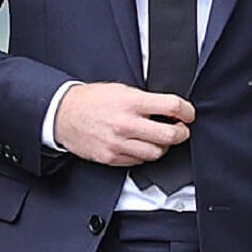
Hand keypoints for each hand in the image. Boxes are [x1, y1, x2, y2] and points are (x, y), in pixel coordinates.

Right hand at [54, 82, 194, 166]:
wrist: (63, 115)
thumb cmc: (92, 100)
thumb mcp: (121, 90)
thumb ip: (146, 100)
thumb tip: (169, 109)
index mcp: (131, 102)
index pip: (171, 106)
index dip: (187, 111)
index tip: (188, 114)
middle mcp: (126, 124)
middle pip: (170, 135)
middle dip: (181, 133)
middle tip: (180, 130)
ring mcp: (119, 143)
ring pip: (157, 152)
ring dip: (163, 146)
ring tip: (159, 138)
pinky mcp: (112, 157)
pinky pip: (139, 161)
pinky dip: (144, 154)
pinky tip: (141, 145)